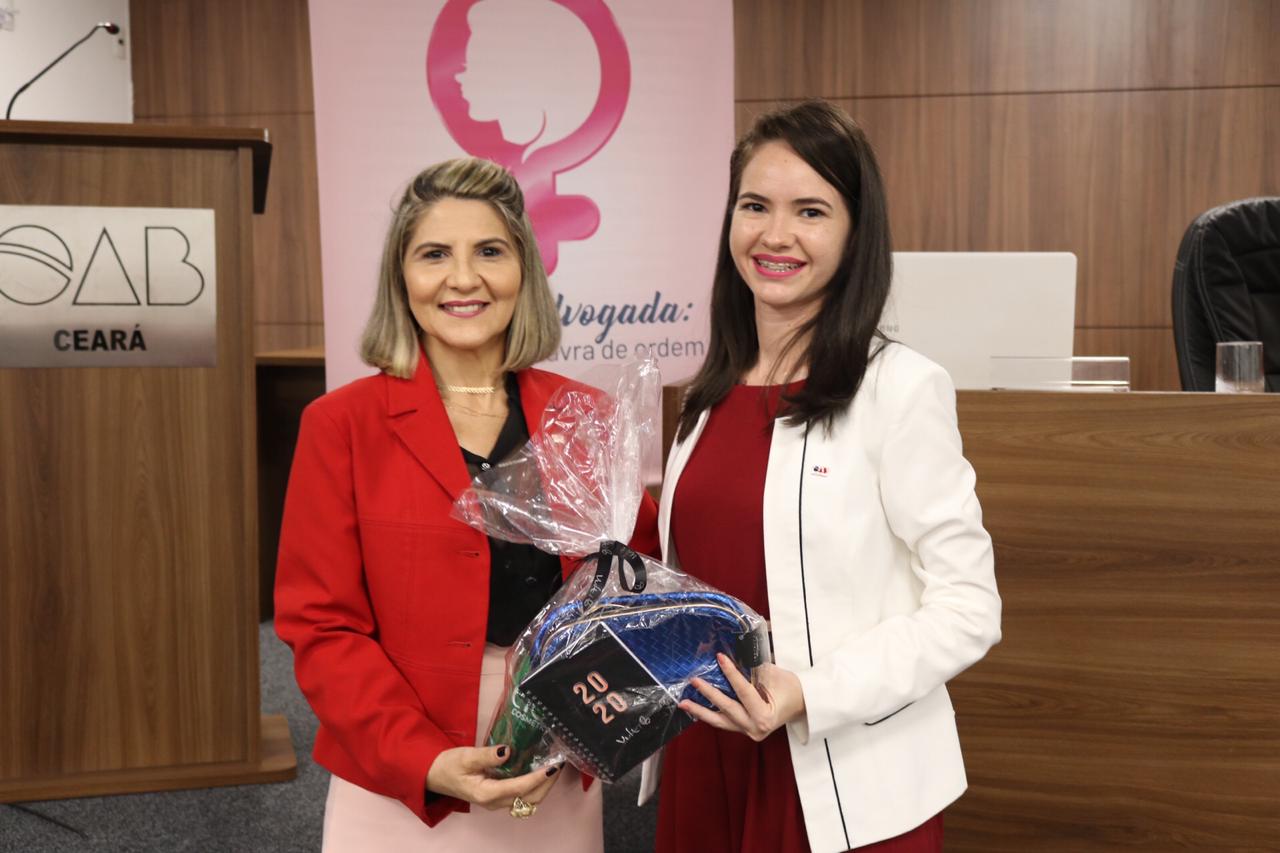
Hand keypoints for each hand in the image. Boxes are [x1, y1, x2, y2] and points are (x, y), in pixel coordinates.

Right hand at [426, 744, 562, 810]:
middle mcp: (495, 802)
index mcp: (487, 794)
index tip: (553, 766)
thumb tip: (508, 751)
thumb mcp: (465, 757)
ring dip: (544, 785)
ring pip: (528, 799)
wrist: (435, 776)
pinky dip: (535, 785)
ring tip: (554, 766)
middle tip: (559, 763)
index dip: (538, 778)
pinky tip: (540, 769)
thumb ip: (486, 755)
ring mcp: (498, 801)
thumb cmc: (448, 766)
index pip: (519, 788)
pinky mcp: (499, 796)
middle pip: (530, 798)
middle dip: (548, 783)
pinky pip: (523, 795)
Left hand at [679, 653, 805, 741]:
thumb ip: (753, 669)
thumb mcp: (775, 676)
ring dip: (701, 711)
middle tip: (694, 680)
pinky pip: (724, 722)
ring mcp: (748, 731)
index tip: (719, 658)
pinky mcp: (743, 729)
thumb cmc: (792, 689)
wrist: (803, 704)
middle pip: (727, 709)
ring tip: (684, 703)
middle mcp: (755, 727)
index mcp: (765, 716)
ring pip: (720, 721)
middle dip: (709, 694)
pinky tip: (696, 708)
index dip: (731, 673)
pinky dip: (710, 714)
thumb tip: (733, 656)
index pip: (743, 691)